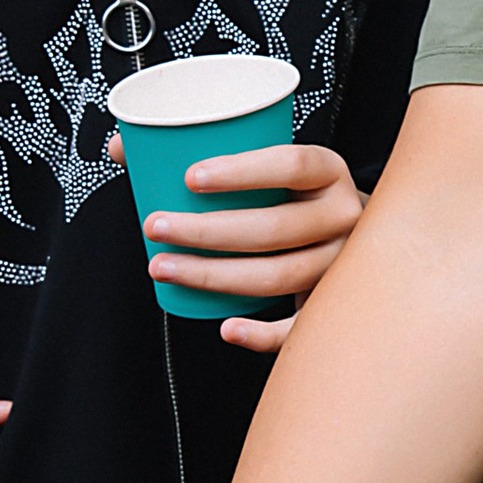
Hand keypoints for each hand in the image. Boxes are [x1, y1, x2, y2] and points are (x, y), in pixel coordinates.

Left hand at [118, 134, 363, 351]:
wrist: (359, 236)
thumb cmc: (293, 196)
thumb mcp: (266, 166)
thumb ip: (201, 151)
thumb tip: (123, 148)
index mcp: (328, 171)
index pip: (291, 165)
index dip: (242, 171)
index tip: (189, 177)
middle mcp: (342, 216)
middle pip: (274, 229)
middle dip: (205, 231)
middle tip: (155, 226)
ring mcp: (341, 264)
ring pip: (277, 276)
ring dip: (213, 276)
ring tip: (163, 266)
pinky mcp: (333, 304)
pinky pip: (298, 326)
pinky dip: (262, 334)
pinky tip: (227, 328)